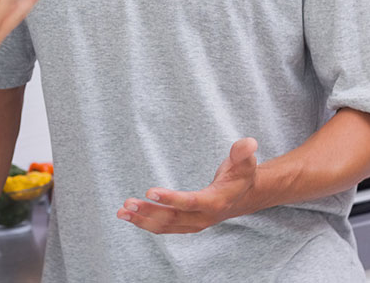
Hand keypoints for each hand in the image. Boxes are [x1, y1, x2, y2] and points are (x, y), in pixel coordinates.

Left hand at [117, 138, 258, 233]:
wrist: (244, 196)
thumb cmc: (241, 175)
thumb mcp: (245, 162)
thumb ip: (243, 152)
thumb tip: (248, 142)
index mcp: (216, 202)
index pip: (190, 203)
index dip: (170, 198)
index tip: (149, 191)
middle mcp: (204, 217)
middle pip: (173, 218)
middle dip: (149, 211)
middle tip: (128, 202)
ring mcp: (194, 223)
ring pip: (165, 226)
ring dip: (142, 220)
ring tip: (122, 211)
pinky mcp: (186, 224)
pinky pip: (164, 227)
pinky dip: (145, 223)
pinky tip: (128, 216)